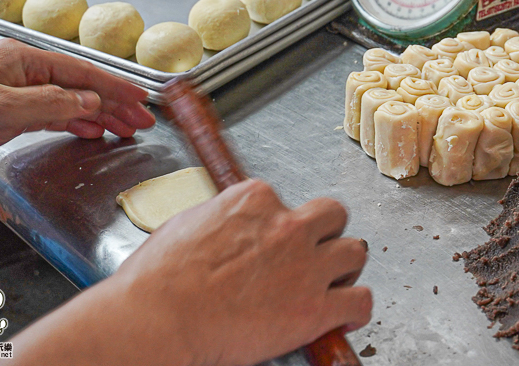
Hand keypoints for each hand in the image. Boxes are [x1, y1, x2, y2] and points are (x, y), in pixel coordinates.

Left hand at [0, 39, 154, 171]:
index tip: (141, 100)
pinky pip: (51, 115)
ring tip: (126, 129)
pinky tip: (91, 131)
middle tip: (143, 121)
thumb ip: (53, 104)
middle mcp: (19, 71)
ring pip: (68, 102)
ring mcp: (13, 92)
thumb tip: (90, 102)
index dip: (115, 88)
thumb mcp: (4, 110)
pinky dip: (75, 124)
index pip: (80, 72)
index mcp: (20, 60)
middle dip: (114, 104)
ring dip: (99, 116)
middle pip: (79, 86)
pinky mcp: (5, 114)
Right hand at [7, 180, 371, 365]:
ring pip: (354, 252)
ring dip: (345, 267)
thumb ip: (220, 220)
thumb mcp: (187, 224)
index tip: (273, 242)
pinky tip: (346, 316)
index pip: (283, 201)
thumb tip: (222, 229)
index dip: (279, 225)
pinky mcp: (314, 307)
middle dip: (325, 234)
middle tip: (313, 254)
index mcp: (254, 199)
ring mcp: (305, 265)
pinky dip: (357, 309)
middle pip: (332, 216)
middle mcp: (287, 225)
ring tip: (333, 283)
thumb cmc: (158, 280)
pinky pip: (360, 300)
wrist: (159, 319)